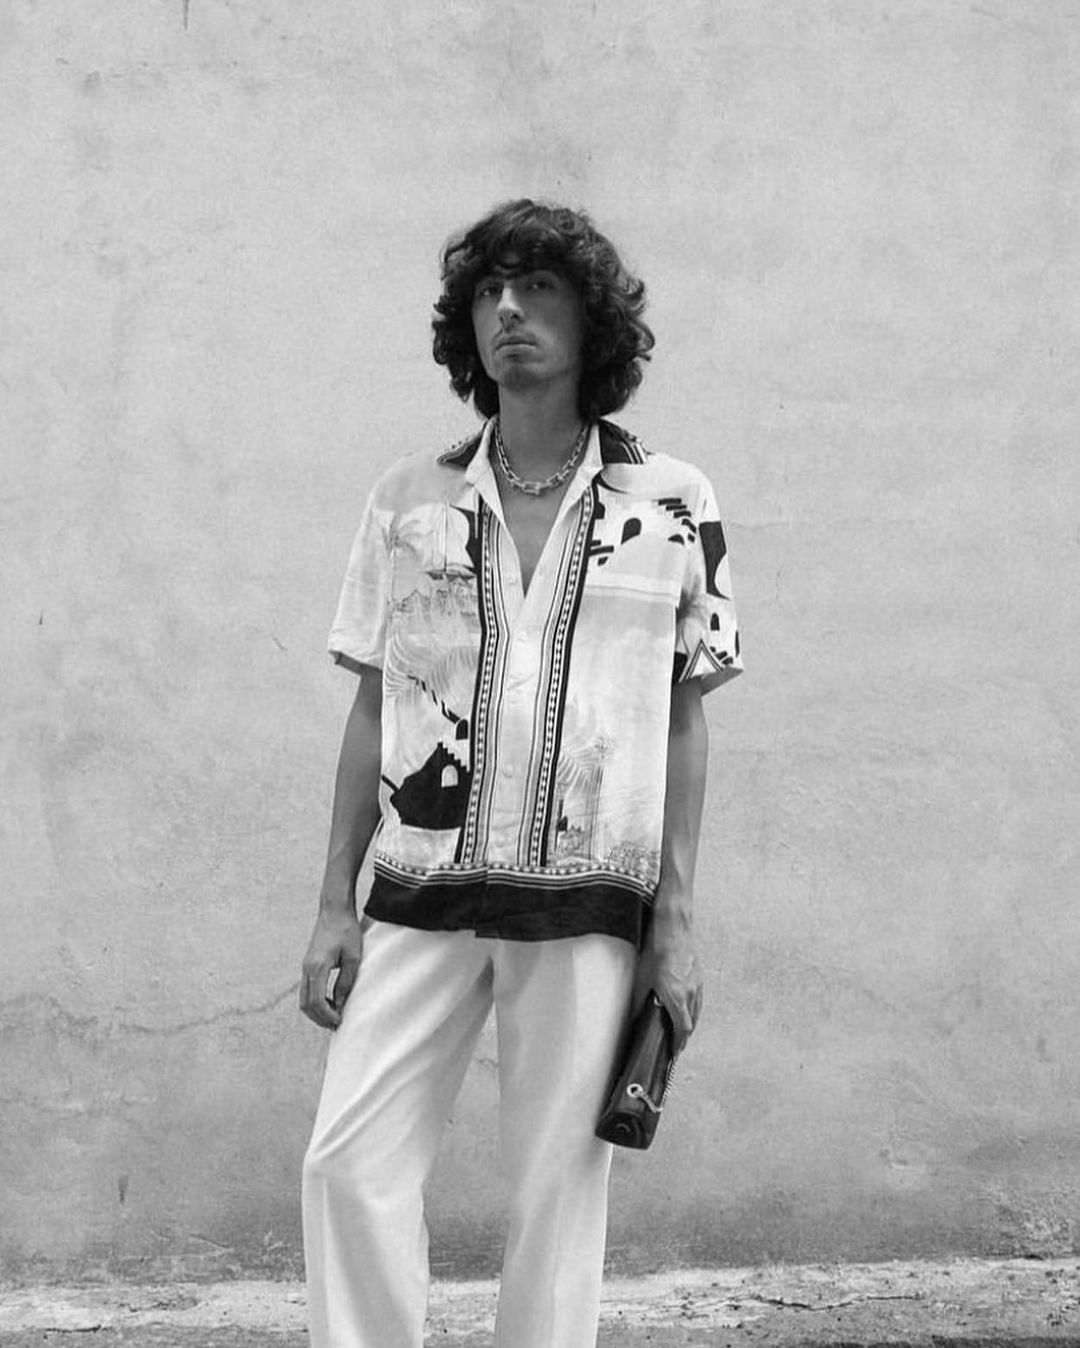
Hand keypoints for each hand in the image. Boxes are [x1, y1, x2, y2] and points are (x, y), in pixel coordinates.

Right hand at [299, 910, 362, 1029]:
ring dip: (316, 1011)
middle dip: (319, 1018)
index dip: (327, 1016)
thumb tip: (340, 1005)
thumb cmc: (346, 931)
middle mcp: (307, 968)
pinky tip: (329, 1002)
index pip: (316, 1001)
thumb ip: (345, 983)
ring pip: (303, 998)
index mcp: (317, 967)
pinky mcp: (308, 964)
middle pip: (305, 1004)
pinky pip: (306, 989)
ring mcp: (305, 966)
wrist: (334, 910)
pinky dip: (315, 1000)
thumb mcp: (353, 959)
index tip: (339, 1021)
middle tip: (335, 1025)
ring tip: (333, 1016)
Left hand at [634, 922, 702, 1053]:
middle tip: (676, 1046)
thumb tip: (633, 1018)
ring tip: (682, 1031)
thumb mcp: (642, 979)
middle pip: (692, 1024)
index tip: (674, 1053)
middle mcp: (691, 994)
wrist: (673, 928)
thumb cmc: (657, 950)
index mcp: (677, 998)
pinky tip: (687, 1009)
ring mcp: (697, 985)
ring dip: (690, 1024)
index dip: (678, 1044)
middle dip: (684, 1037)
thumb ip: (639, 1002)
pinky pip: (699, 1000)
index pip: (682, 1030)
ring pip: (697, 1012)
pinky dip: (694, 1010)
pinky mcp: (699, 976)